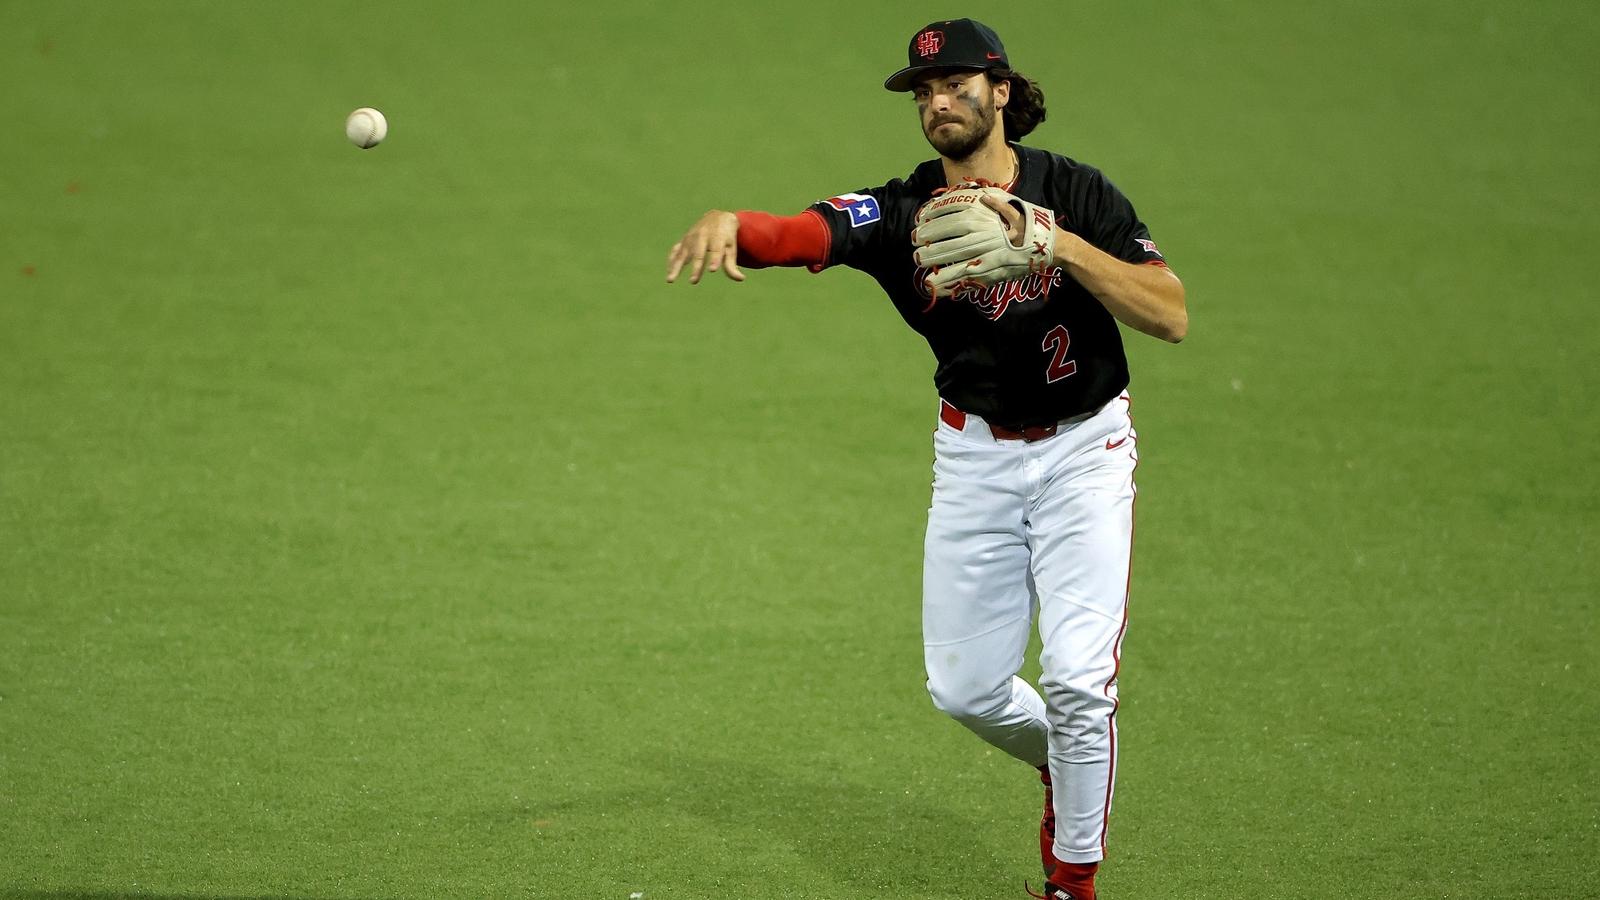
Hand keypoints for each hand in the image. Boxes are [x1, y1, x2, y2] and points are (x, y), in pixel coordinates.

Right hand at [666, 210, 744, 283]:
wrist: (718, 217)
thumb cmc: (726, 236)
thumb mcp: (732, 247)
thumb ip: (732, 264)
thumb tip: (741, 279)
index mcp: (718, 237)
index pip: (716, 249)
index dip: (715, 259)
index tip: (712, 269)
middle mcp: (703, 236)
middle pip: (698, 253)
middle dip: (696, 267)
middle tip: (694, 281)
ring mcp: (691, 237)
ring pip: (683, 253)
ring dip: (676, 266)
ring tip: (670, 280)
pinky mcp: (684, 240)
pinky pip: (675, 251)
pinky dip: (671, 261)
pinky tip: (669, 273)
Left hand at [912, 183, 1055, 294]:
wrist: (1050, 245)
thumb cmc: (1027, 222)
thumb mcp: (1011, 204)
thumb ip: (993, 200)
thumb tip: (979, 195)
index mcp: (986, 219)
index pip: (952, 219)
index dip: (933, 222)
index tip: (919, 224)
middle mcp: (985, 238)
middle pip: (952, 243)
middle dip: (931, 248)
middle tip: (915, 251)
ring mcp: (990, 257)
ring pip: (959, 265)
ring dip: (940, 271)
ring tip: (923, 275)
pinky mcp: (995, 272)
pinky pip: (971, 280)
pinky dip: (955, 286)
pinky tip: (940, 290)